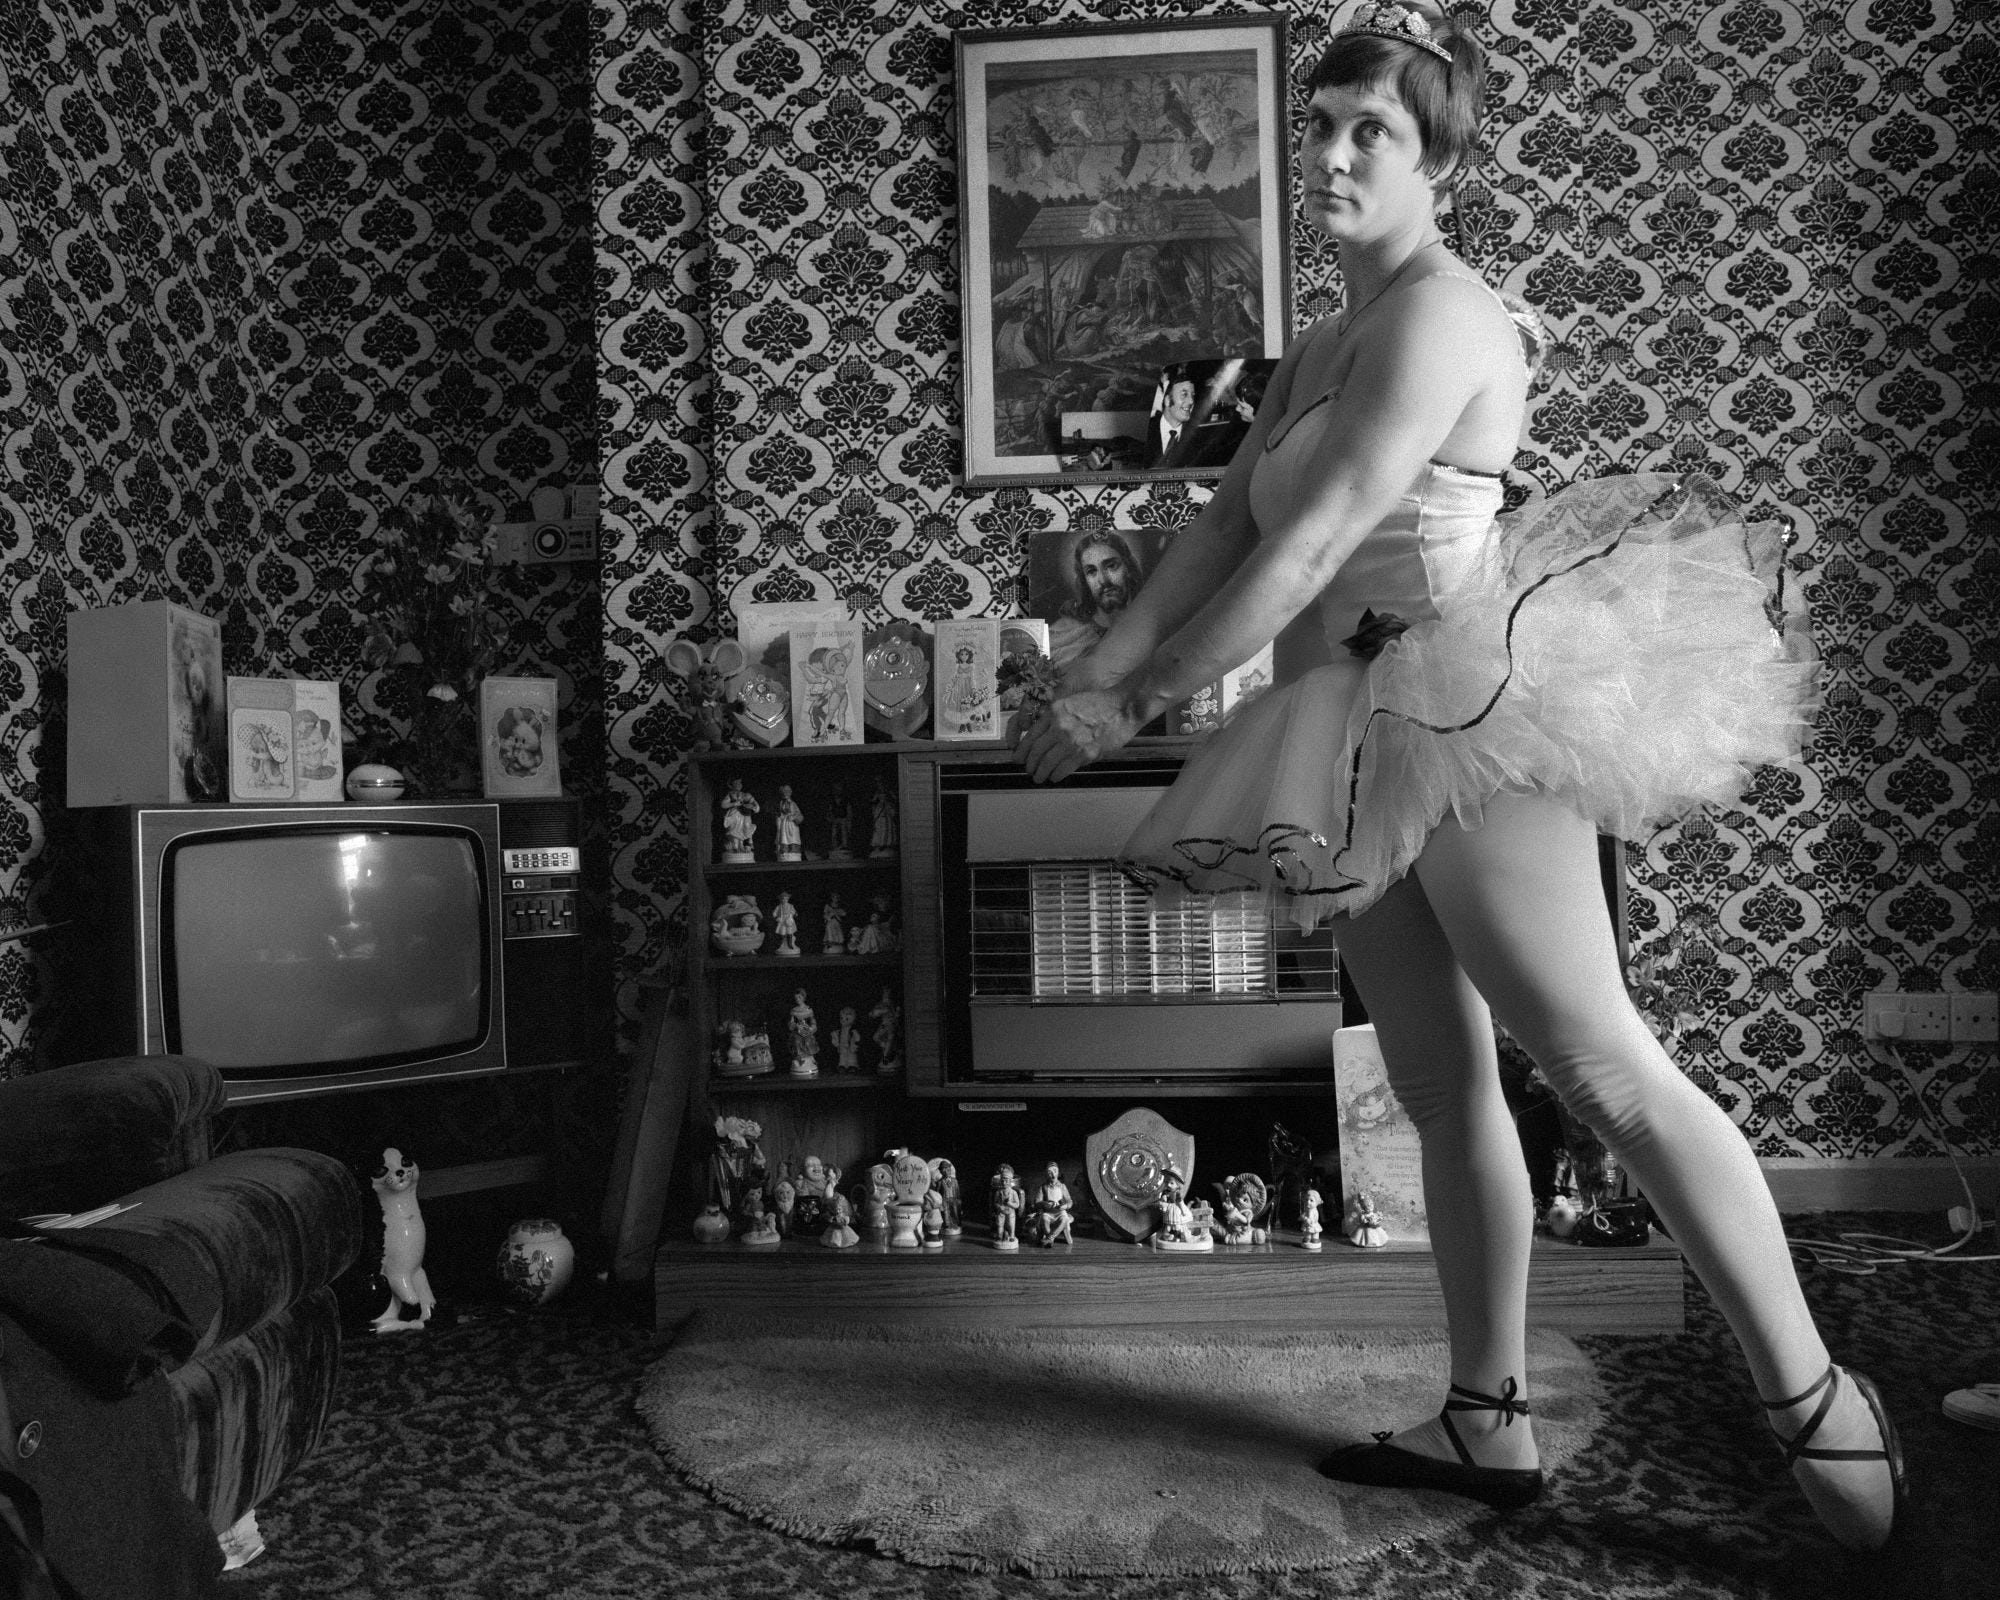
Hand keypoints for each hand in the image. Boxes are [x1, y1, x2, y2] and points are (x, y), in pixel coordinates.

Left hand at [1012, 687, 1144, 784]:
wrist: (1123, 707)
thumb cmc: (1101, 703)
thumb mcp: (1072, 703)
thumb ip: (1057, 720)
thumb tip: (1047, 741)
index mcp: (1054, 712)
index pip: (1031, 735)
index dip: (1022, 750)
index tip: (1018, 758)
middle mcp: (1059, 726)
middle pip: (1036, 751)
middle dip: (1030, 764)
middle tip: (1028, 771)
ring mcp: (1071, 741)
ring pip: (1047, 763)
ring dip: (1041, 773)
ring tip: (1039, 778)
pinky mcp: (1084, 753)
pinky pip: (1063, 769)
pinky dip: (1056, 775)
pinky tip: (1055, 778)